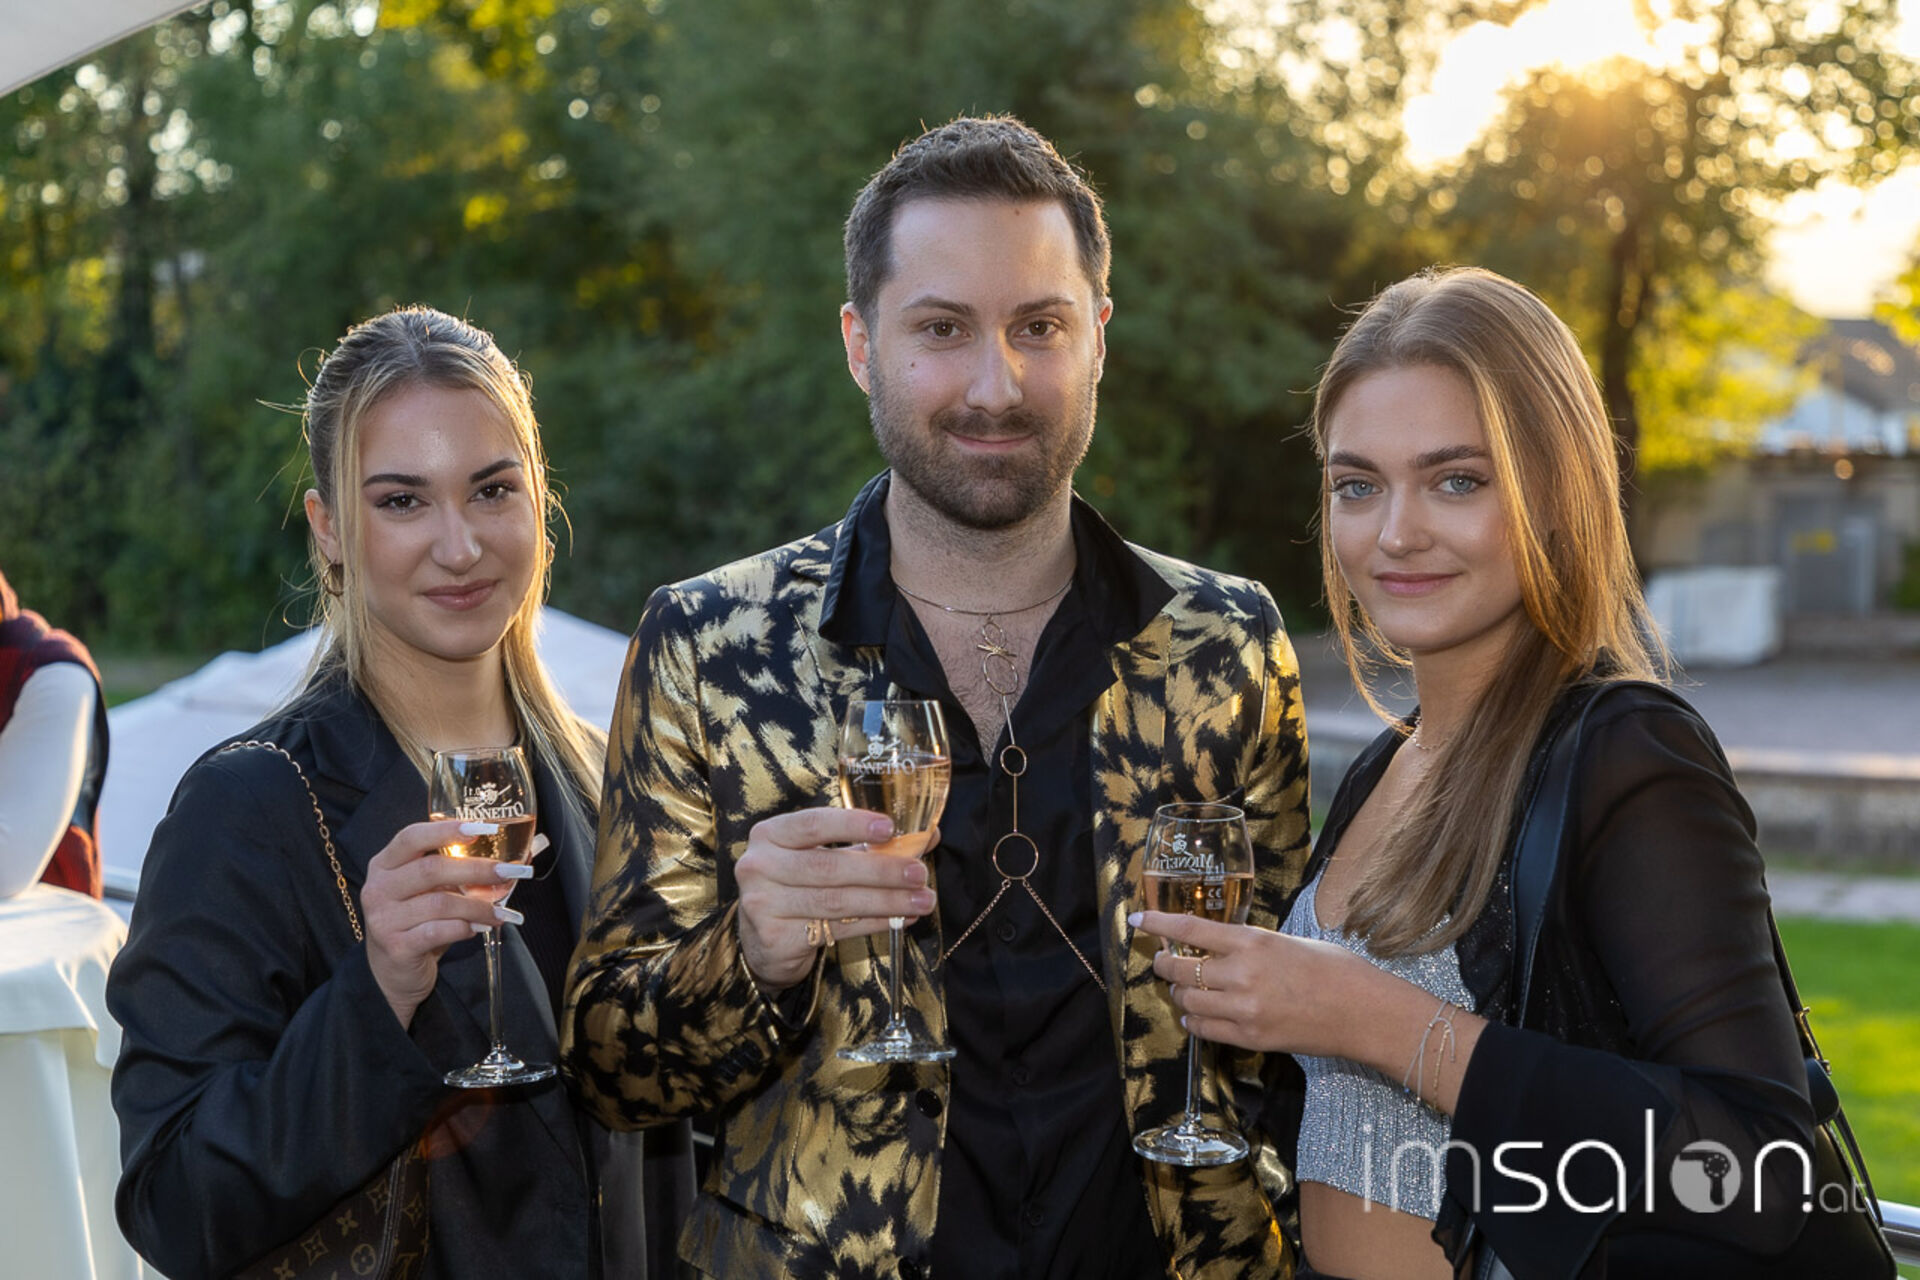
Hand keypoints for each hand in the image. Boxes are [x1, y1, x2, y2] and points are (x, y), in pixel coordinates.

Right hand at [361, 819, 543, 1028]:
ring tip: (501, 912)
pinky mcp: (396, 946)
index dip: (448, 829)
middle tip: (510, 873)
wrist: (392, 972)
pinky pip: (437, 931)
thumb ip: (467, 870)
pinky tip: (479, 929)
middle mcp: (378, 888)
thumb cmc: (417, 922)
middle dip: (477, 869)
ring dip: (479, 906)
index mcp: (385, 864)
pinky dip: (464, 928)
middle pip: (432, 869)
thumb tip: (528, 852)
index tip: (484, 828)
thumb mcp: (434, 891)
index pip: (412, 837)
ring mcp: (383, 918)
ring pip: (440, 903)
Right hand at [735, 808, 938, 989]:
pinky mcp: (776, 938)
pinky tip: (900, 920)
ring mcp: (763, 904)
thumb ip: (866, 845)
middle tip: (919, 873)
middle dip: (881, 870)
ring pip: (837, 901)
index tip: (889, 828)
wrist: (764, 941)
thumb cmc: (798, 887)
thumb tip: (927, 836)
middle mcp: (759, 866)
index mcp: (770, 835)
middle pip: (829, 867)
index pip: (813, 823)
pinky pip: (836, 929)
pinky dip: (874, 924)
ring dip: (886, 901)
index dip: (852, 824)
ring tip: (921, 901)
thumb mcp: (821, 856)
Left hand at [1132, 909, 1486, 1112]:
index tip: (1138, 922)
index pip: (1191, 929)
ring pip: (1186, 1000)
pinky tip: (1197, 1014)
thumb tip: (1218, 945)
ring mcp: (1243, 1010)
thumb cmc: (1334, 969)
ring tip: (1184, 988)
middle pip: (1179, 969)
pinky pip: (1203, 1029)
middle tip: (1163, 960)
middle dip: (1164, 963)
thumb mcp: (1288, 942)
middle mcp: (1241, 975)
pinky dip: (1193, 1019)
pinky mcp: (1249, 1038)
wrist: (1363, 1012)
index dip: (1158, 925)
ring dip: (1178, 993)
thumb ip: (1249, 944)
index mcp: (1253, 942)